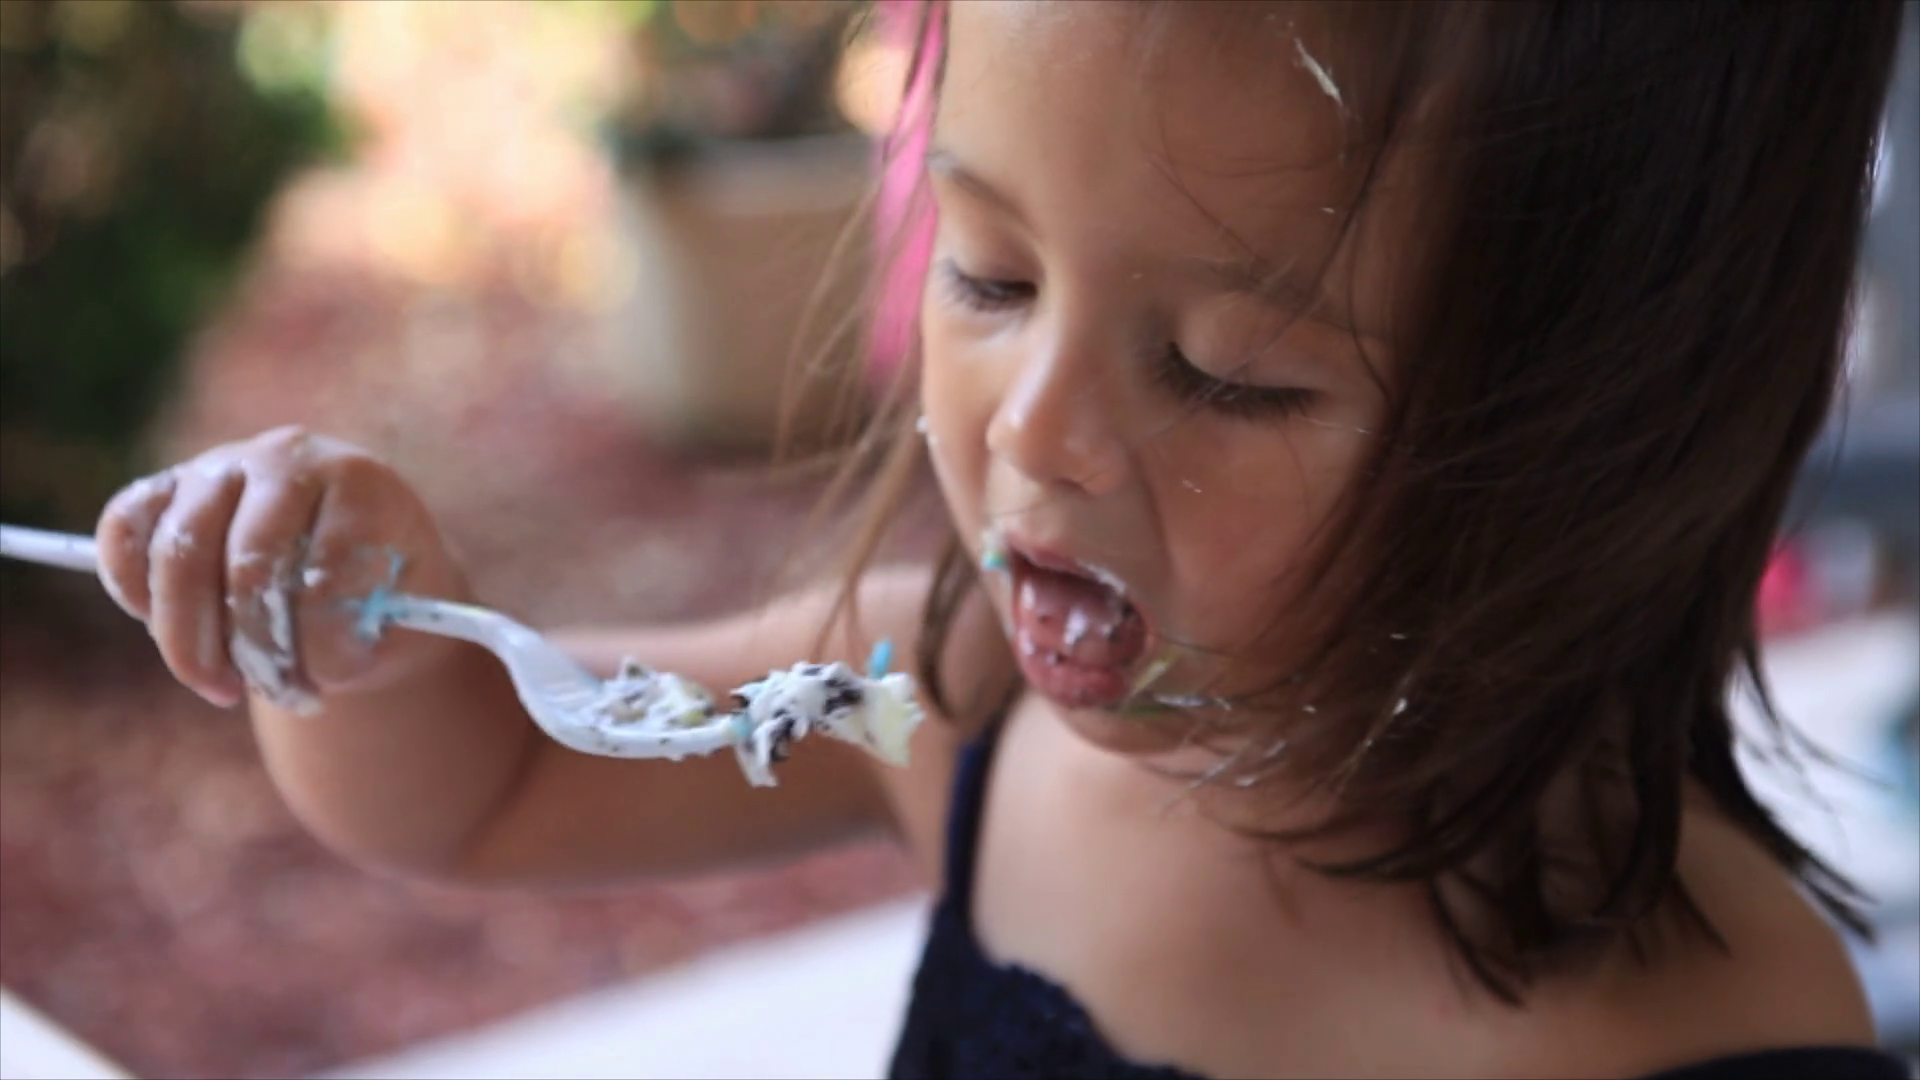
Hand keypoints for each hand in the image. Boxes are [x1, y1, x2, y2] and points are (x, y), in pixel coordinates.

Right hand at [94, 426, 468, 708]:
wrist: (348, 563)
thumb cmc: (378, 593)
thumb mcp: (395, 618)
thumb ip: (355, 633)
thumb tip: (308, 657)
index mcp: (355, 481)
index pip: (326, 565)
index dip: (317, 640)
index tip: (320, 684)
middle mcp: (283, 459)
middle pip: (246, 562)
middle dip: (249, 648)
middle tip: (256, 694)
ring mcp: (217, 466)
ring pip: (177, 555)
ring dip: (188, 638)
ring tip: (220, 684)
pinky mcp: (164, 487)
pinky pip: (124, 533)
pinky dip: (133, 591)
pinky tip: (164, 630)